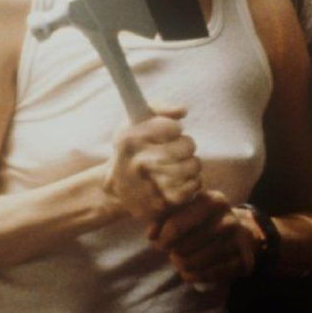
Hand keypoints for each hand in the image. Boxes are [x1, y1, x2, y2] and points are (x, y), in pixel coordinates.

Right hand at [102, 106, 200, 221]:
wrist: (116, 190)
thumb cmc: (131, 150)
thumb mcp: (133, 123)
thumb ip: (158, 108)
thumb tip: (183, 110)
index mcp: (130, 139)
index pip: (172, 127)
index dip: (174, 129)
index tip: (168, 134)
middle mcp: (139, 163)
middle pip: (188, 146)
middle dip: (185, 146)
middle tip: (176, 150)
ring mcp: (151, 186)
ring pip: (194, 166)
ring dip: (190, 164)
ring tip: (177, 166)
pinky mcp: (163, 204)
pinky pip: (194, 185)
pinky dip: (192, 182)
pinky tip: (179, 181)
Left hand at [149, 190, 263, 286]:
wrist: (240, 232)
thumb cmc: (204, 220)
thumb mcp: (185, 210)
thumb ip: (164, 217)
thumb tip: (152, 235)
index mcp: (213, 200)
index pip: (176, 225)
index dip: (163, 238)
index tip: (159, 242)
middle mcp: (228, 219)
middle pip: (183, 247)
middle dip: (172, 252)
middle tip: (172, 252)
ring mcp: (238, 242)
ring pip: (193, 263)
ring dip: (181, 265)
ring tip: (180, 261)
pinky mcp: (242, 262)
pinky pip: (207, 276)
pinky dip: (192, 276)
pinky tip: (189, 272)